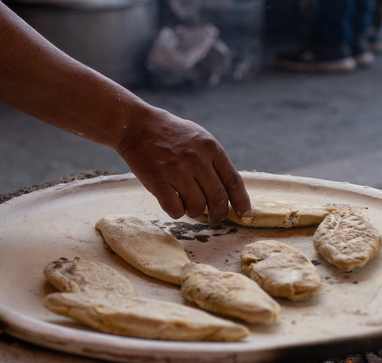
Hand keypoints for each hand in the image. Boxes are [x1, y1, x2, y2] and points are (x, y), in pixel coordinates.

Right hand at [116, 107, 250, 223]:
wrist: (136, 125)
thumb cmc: (170, 134)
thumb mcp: (199, 138)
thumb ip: (214, 161)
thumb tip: (230, 192)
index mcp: (211, 148)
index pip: (233, 181)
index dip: (241, 202)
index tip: (245, 215)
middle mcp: (196, 158)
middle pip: (218, 198)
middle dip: (219, 214)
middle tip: (215, 218)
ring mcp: (176, 170)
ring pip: (197, 206)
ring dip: (195, 212)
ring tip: (189, 206)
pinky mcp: (158, 180)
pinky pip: (175, 209)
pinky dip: (177, 212)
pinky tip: (174, 205)